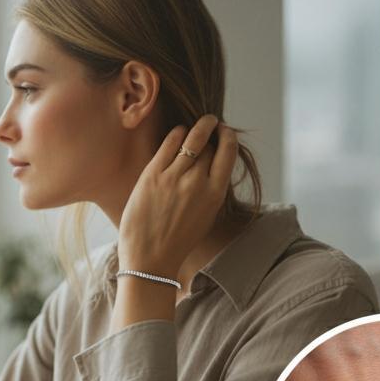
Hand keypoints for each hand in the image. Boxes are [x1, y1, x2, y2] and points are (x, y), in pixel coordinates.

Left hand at [117, 115, 237, 276]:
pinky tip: (179, 133)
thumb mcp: (205, 216)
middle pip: (209, 145)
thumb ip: (210, 190)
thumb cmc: (178, 240)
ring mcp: (175, 176)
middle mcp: (198, 182)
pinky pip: (170, 142)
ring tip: (201, 122)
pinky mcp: (153, 174)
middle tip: (211, 124)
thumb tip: (211, 162)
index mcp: (215, 195)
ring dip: (199, 127)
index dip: (228, 137)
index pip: (228, 152)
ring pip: (192, 138)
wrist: (151, 258)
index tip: (225, 131)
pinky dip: (178, 133)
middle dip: (212, 132)